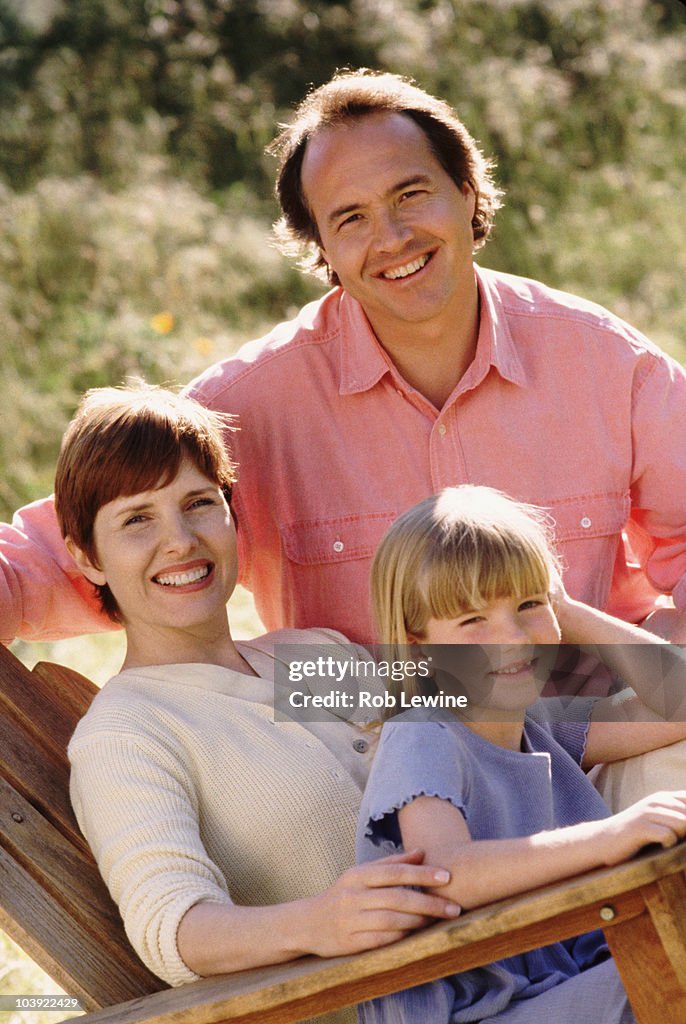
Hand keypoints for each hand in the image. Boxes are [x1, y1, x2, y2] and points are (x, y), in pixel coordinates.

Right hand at [303, 848, 460, 956]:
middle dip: (429, 903)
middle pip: (398, 898)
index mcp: (357, 875)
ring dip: (419, 921)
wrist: (308, 923)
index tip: (447, 876)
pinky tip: (416, 934)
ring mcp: (350, 920)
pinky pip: (382, 940)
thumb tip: (422, 853)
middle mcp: (353, 896)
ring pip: (392, 920)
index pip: (395, 872)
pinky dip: (402, 936)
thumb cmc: (343, 895)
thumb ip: (391, 864)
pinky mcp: (350, 943)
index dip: (422, 874)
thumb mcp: (361, 874)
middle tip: (453, 908)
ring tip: (438, 920)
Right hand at [598, 791, 685, 865]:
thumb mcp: (658, 819)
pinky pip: (667, 835)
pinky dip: (668, 844)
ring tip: (668, 842)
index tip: (684, 829)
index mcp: (664, 797)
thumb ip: (678, 817)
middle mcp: (656, 800)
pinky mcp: (640, 827)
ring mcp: (647, 812)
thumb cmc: (637, 833)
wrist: (603, 839)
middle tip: (676, 838)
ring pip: (682, 823)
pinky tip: (660, 847)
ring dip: (680, 837)